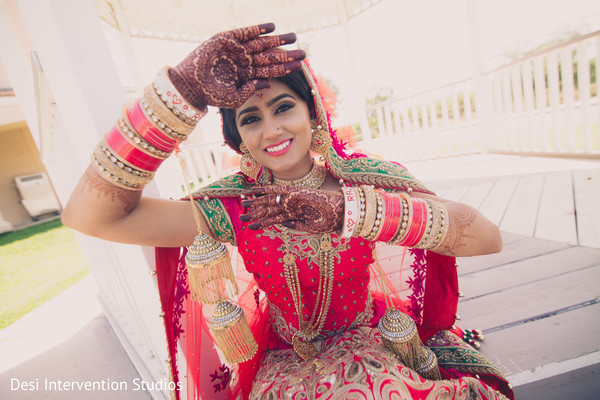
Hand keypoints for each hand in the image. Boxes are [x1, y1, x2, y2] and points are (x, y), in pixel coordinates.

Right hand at [169, 23, 304, 109]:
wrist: (189, 85)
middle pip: (270, 56)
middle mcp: (244, 61)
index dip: (286, 68)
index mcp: (247, 75)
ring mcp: (236, 49)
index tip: (301, 65)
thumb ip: (250, 90)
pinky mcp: (226, 39)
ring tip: (293, 36)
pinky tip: (272, 27)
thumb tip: (268, 82)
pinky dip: (257, 29)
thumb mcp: (234, 99)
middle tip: (303, 51)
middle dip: (286, 54)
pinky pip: (245, 32)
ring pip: (261, 43)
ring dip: (277, 39)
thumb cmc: (210, 95)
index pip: (271, 70)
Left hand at [240, 186, 342, 233]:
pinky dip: (265, 189)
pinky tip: (254, 190)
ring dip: (255, 203)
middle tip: (241, 217)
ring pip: (269, 201)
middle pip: (268, 209)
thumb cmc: (328, 221)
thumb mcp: (309, 227)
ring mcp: (291, 199)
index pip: (273, 218)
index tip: (250, 223)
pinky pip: (277, 190)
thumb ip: (295, 225)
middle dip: (254, 213)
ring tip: (243, 204)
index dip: (261, 220)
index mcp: (293, 214)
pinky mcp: (294, 192)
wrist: (340, 212)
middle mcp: (290, 206)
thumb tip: (281, 224)